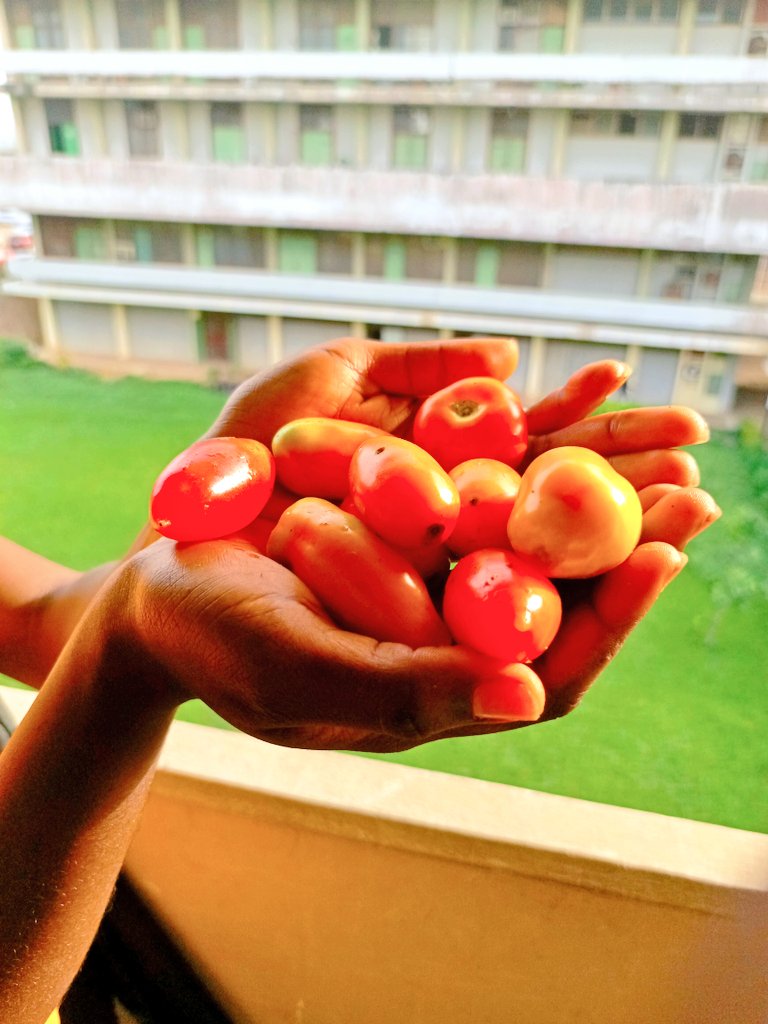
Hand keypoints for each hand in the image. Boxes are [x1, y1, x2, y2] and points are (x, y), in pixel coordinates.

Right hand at [114, 336, 718, 751]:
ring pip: (532, 528)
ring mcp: (429, 569)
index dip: (614, 615)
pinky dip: (527, 430)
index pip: (551, 666)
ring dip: (598, 483)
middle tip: (694, 485)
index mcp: (438, 685)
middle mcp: (448, 628)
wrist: (158, 591)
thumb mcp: (301, 669)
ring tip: (667, 431)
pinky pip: (481, 473)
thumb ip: (408, 690)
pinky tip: (566, 386)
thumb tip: (529, 694)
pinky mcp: (406, 514)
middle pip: (560, 594)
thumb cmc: (217, 641)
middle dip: (629, 540)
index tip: (664, 552)